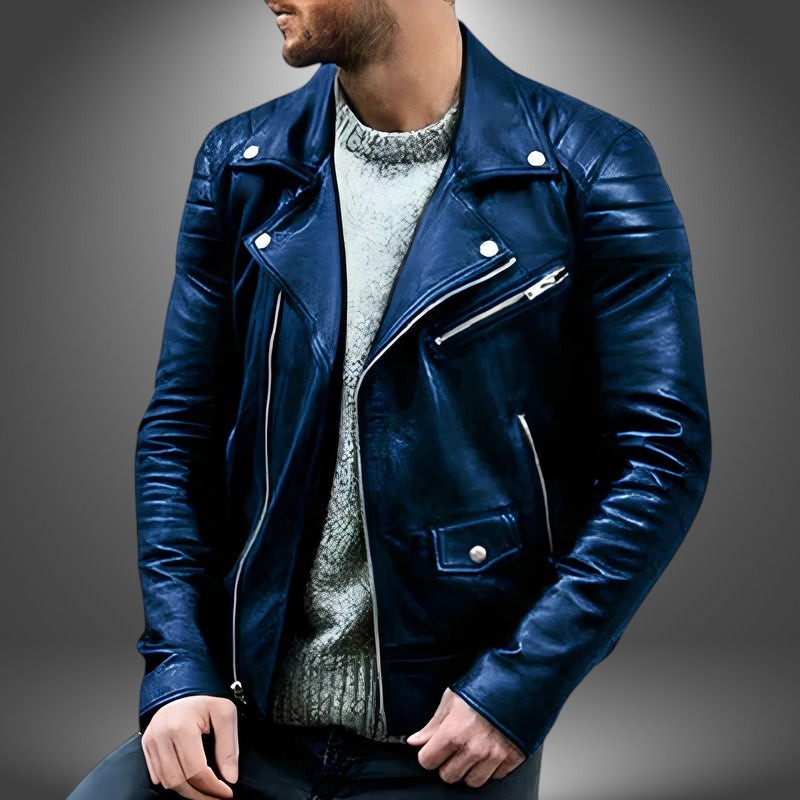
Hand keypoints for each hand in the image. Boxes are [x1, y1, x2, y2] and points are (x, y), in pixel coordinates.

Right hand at [141, 694, 238, 799]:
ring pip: (167, 782)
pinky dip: (174, 783)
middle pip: (179, 781)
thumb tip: (230, 777)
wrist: (182, 692)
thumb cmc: (205, 704)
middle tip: (216, 797)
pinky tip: (189, 781)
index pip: (196, 771)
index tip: (226, 794)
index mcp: (182, 726)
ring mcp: (151, 741)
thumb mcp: (225, 715)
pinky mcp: (146, 746)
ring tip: (204, 791)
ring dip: (187, 792)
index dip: (212, 787)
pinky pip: (157, 776)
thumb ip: (229, 747)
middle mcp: (162, 735)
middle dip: (200, 795)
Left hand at [405, 687, 525, 786]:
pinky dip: (490, 768)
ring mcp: (493, 756)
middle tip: (454, 748)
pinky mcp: (510, 759)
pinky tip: (489, 750)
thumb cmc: (483, 687)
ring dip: (468, 769)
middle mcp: (473, 749)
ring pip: (471, 782)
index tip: (432, 749)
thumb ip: (432, 724)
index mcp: (454, 732)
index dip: (428, 754)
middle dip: (447, 764)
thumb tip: (414, 740)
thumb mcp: (451, 699)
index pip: (427, 761)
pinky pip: (494, 777)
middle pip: (448, 776)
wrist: (516, 684)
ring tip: (471, 750)